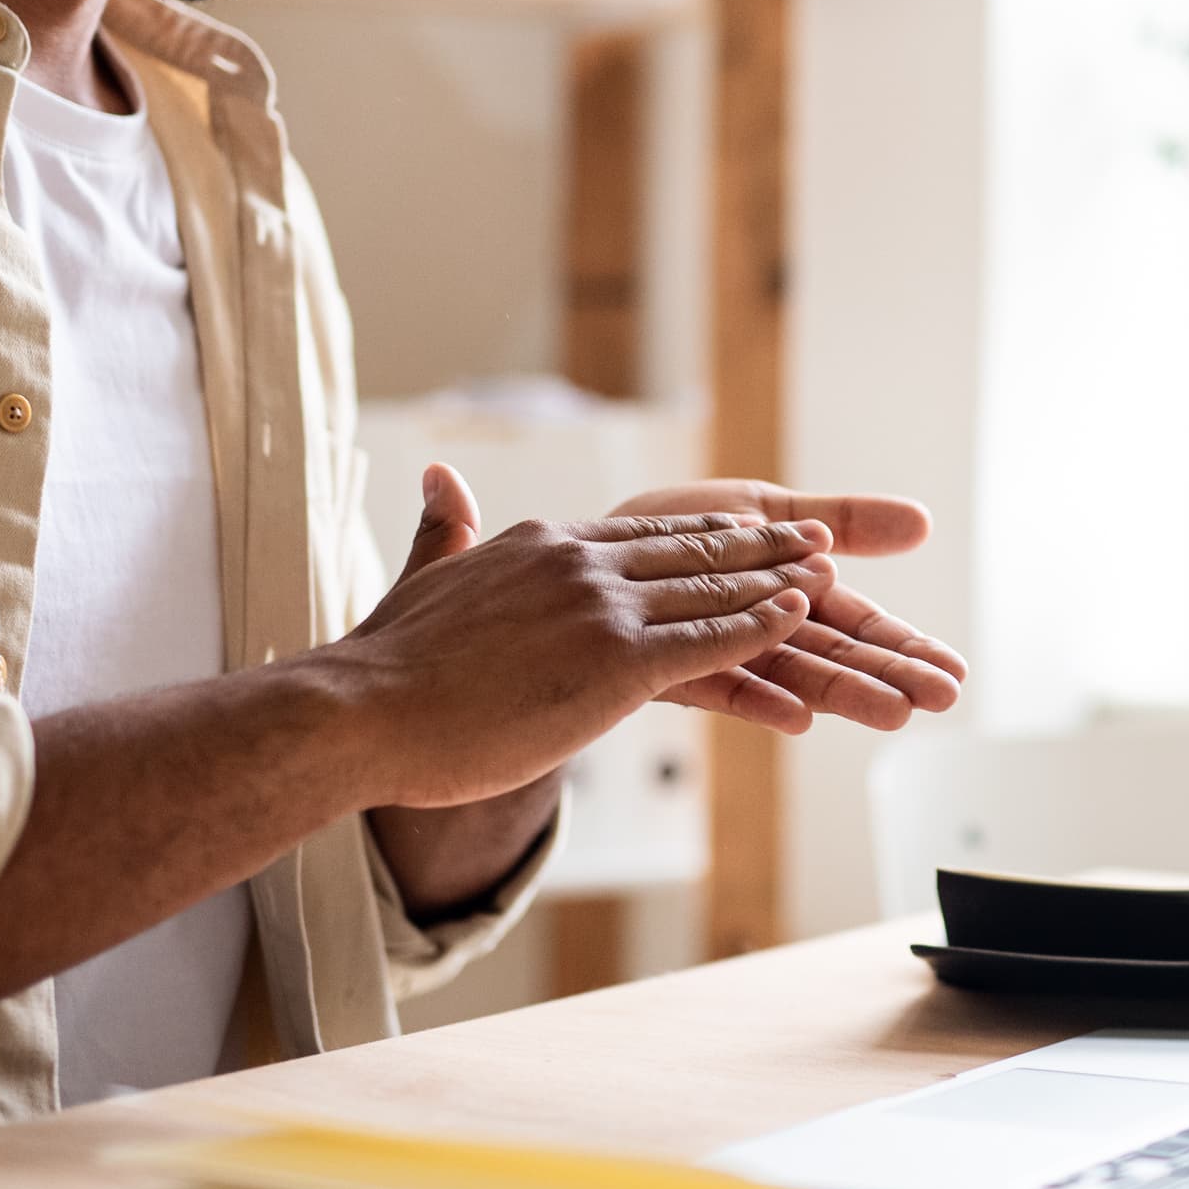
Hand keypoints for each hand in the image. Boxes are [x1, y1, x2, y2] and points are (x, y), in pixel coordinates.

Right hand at [319, 466, 834, 808]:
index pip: (641, 534)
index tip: (747, 526)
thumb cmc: (383, 665)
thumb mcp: (422, 577)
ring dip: (777, 580)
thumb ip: (444, 528)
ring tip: (828, 572)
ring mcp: (601, 610)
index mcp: (539, 544)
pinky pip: (708, 641)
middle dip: (760, 546)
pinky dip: (759, 626)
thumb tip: (438, 476)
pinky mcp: (616, 664)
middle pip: (690, 549)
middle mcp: (579, 563)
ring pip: (710, 588)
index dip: (702, 533)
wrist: (360, 711)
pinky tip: (798, 619)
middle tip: (816, 537)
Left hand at [610, 480, 966, 732]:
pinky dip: (756, 697)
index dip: (906, 646)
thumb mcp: (766, 512)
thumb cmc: (667, 534)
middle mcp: (757, 630)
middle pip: (836, 651)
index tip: (955, 672)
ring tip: (893, 712)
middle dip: (890, 672)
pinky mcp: (661, 667)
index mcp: (787, 594)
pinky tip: (796, 715)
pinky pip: (714, 681)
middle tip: (943, 697)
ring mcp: (713, 650)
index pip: (859, 625)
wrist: (572, 559)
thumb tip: (923, 522)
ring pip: (789, 670)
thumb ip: (843, 520)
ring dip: (842, 690)